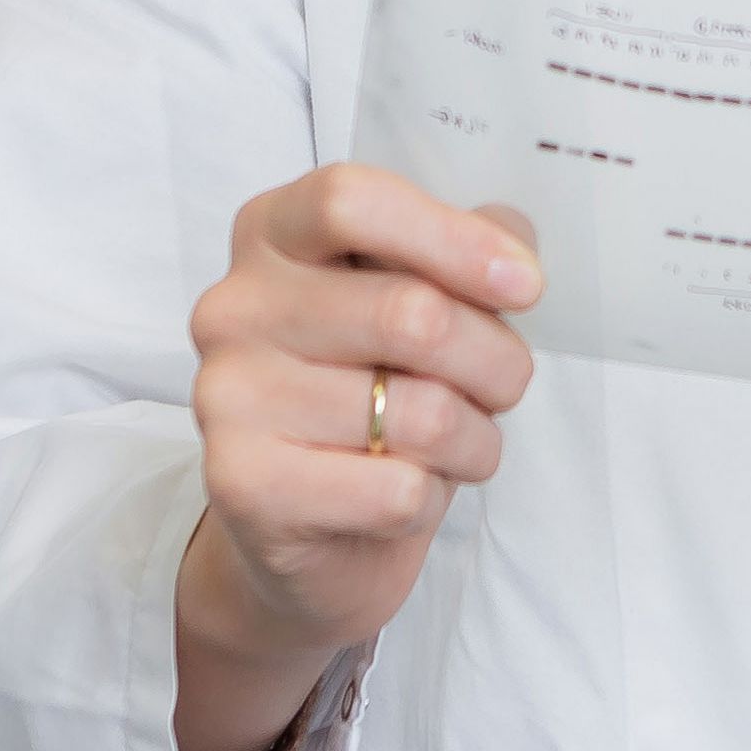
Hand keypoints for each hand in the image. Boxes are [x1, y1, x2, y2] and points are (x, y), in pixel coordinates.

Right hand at [173, 165, 538, 750]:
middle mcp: (228, 313)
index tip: (524, 281)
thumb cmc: (372, 410)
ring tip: (466, 448)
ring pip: (413, 402)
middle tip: (510, 388)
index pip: (349, 198)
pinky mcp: (244, 495)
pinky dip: (433, 498)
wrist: (301, 552)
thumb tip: (526, 232)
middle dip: (494, 358)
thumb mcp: (418, 319)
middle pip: (405, 310)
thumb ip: (470, 259)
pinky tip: (419, 500)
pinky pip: (390, 487)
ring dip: (475, 434)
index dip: (451, 235)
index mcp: (270, 241)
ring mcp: (223, 406)